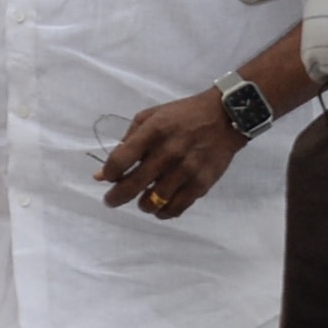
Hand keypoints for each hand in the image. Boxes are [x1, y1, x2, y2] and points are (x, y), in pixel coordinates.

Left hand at [98, 87, 243, 219]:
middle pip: (133, 185)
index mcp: (152, 132)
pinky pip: (177, 208)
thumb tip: (102, 174)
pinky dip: (164, 212)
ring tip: (142, 201)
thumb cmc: (182, 115)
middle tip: (111, 201)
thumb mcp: (150, 117)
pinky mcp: (201, 183)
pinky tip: (160, 207)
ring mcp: (186, 170)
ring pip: (153, 201)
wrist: (225, 118)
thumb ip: (126, 142)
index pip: (120, 160)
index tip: (108, 177)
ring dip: (142, 205)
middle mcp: (168, 152)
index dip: (109, 173)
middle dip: (116, 198)